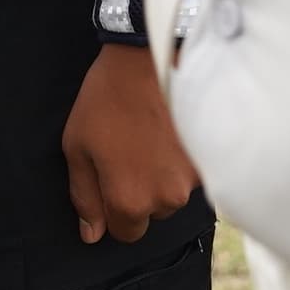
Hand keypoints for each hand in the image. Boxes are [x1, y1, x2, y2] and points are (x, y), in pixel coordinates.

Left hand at [61, 44, 197, 243]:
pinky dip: (184, 157)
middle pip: (154, 212)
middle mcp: (166, 198)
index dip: (115, 208)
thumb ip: (84, 196)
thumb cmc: (108, 98)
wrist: (149, 55)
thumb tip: (91, 234)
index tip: (113, 177)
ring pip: (176, 192)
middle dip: (143, 191)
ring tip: (153, 135)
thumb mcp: (77, 145)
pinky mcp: (212, 157)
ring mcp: (193, 178)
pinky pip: (195, 172)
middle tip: (132, 150)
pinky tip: (171, 131)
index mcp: (129, 199)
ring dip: (165, 174)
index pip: (126, 232)